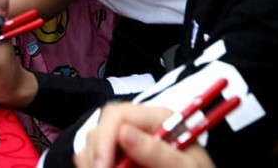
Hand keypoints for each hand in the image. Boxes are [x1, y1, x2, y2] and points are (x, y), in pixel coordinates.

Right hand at [75, 103, 215, 167]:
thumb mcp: (186, 167)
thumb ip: (159, 153)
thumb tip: (124, 133)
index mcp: (158, 119)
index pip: (118, 115)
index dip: (104, 139)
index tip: (103, 167)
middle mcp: (139, 126)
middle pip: (101, 128)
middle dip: (96, 155)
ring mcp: (127, 142)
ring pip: (91, 143)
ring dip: (92, 162)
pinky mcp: (119, 156)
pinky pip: (92, 157)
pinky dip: (91, 166)